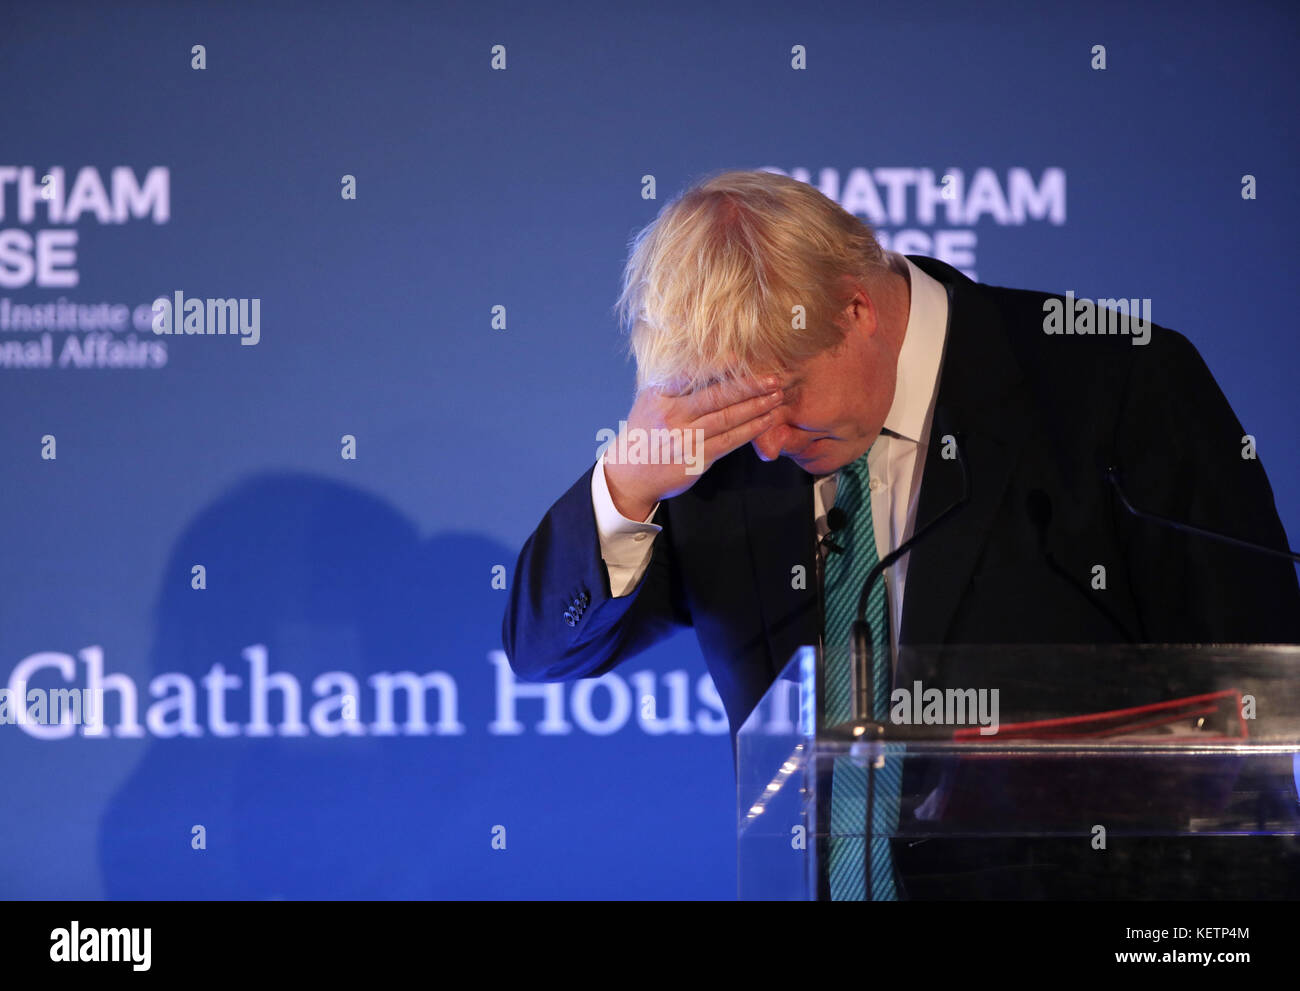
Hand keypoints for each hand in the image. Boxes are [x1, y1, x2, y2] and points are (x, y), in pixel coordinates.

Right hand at [602, 375, 785, 520]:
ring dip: (756, 406)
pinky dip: (750, 430)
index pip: (691, 376)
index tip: (740, 358)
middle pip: (716, 396)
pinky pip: (729, 441)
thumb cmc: (644, 433)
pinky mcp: (696, 458)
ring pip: (727, 418)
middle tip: (773, 378)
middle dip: (748, 386)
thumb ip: (676, 385)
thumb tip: (710, 363)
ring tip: (776, 397)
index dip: (718, 367)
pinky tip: (765, 421)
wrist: (629, 474)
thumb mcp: (650, 401)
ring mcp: (684, 438)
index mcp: (659, 395)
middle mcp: (671, 415)